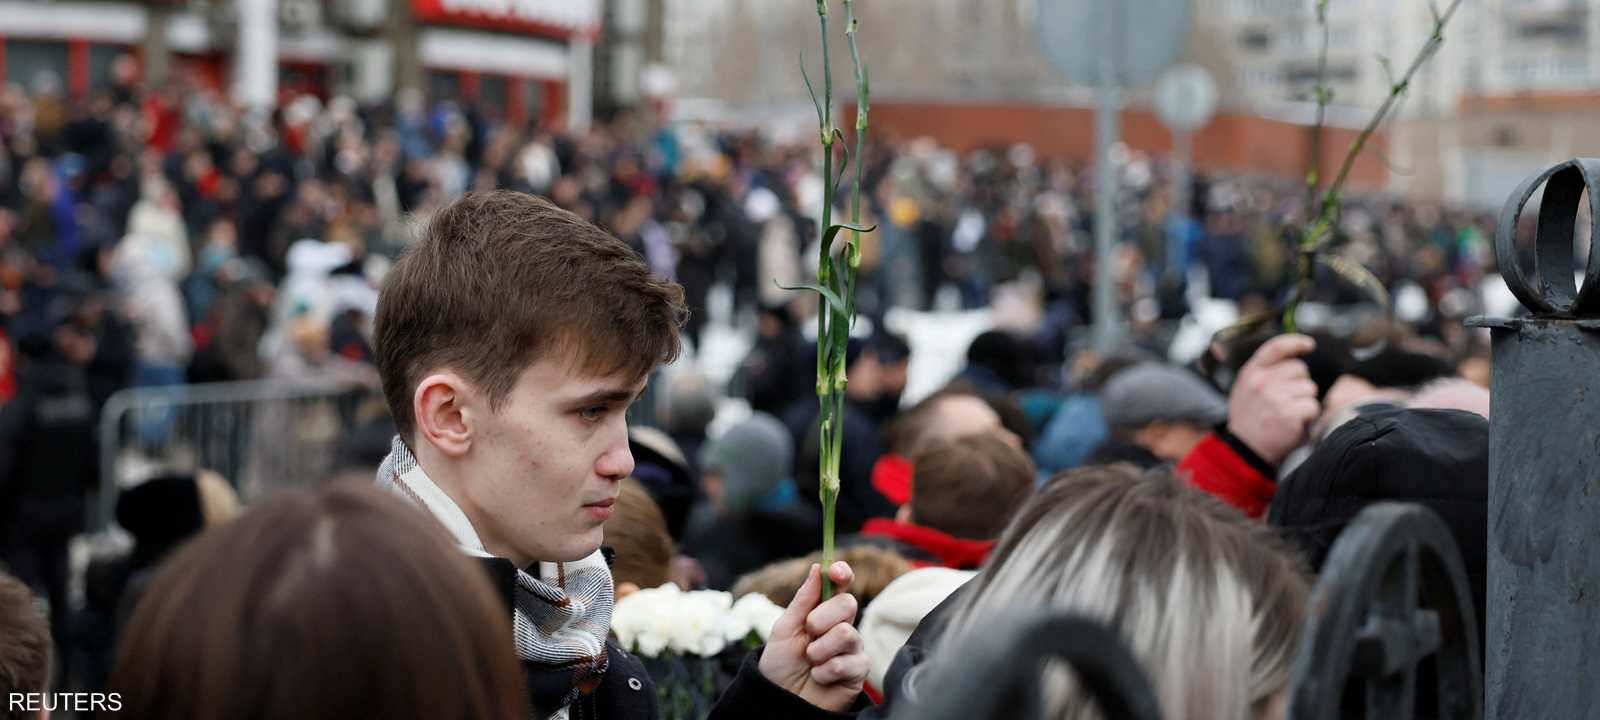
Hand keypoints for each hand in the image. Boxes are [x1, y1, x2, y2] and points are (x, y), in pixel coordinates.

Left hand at [758, 562, 867, 711]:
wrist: (781, 701)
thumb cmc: (781, 665)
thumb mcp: (784, 629)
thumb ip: (803, 600)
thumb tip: (817, 567)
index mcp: (823, 611)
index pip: (840, 585)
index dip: (841, 574)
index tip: (835, 571)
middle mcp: (842, 625)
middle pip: (847, 604)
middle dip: (821, 618)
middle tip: (808, 634)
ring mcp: (852, 648)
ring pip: (846, 633)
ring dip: (819, 650)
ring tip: (810, 663)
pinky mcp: (859, 671)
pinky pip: (848, 662)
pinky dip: (825, 672)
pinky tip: (820, 678)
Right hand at [1226, 334, 1319, 467]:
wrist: (1245, 450)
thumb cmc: (1249, 419)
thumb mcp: (1245, 389)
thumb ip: (1264, 372)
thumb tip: (1294, 356)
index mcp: (1251, 372)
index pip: (1276, 347)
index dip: (1296, 342)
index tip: (1309, 345)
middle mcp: (1262, 381)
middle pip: (1300, 368)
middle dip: (1300, 383)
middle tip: (1287, 400)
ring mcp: (1276, 396)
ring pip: (1309, 388)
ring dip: (1304, 402)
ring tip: (1287, 414)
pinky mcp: (1289, 412)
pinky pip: (1313, 406)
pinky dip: (1308, 417)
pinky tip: (1293, 424)